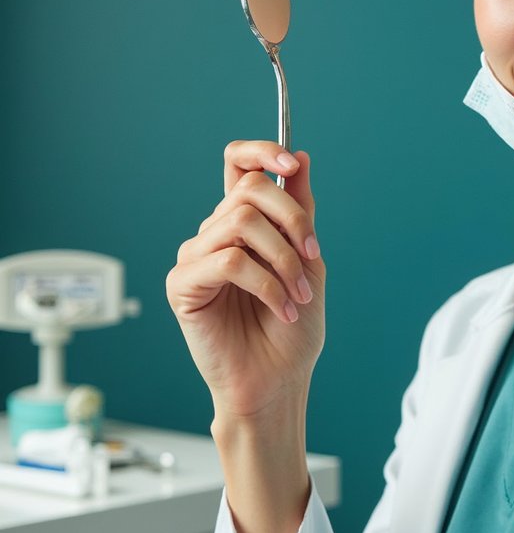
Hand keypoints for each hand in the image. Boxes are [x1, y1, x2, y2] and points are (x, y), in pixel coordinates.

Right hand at [166, 141, 325, 421]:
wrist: (280, 380)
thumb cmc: (292, 326)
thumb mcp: (308, 260)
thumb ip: (300, 210)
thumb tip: (299, 157)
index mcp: (243, 223)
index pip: (237, 165)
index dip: (260, 152)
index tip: (290, 162)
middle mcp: (215, 234)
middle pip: (248, 190)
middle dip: (292, 219)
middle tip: (312, 257)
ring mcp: (196, 258)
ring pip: (240, 222)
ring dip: (283, 259)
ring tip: (298, 294)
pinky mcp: (183, 286)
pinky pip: (229, 261)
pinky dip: (267, 284)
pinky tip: (281, 310)